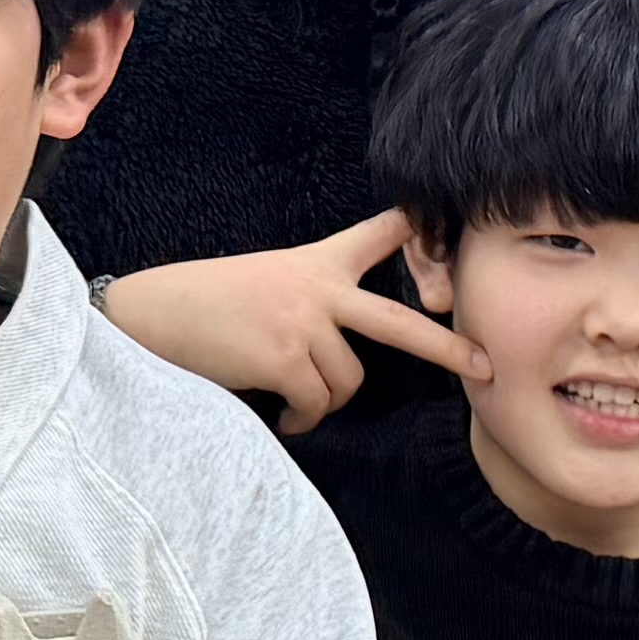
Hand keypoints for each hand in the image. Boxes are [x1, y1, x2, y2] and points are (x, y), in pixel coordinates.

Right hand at [94, 215, 475, 434]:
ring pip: (347, 382)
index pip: (377, 234)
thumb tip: (341, 353)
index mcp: (315, 262)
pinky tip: (284, 416)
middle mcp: (318, 288)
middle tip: (485, 366)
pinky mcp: (284, 358)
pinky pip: (316, 403)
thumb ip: (311, 297)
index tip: (450, 221)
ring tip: (297, 400)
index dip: (415, 228)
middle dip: (447, 348)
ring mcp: (303, 323)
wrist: (154, 313)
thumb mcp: (267, 280)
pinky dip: (303, 418)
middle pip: (398, 322)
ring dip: (325, 400)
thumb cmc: (205, 303)